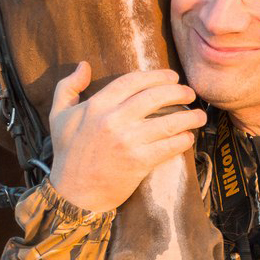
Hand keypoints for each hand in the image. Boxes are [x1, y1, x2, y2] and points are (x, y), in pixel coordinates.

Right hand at [48, 62, 207, 212]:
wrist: (73, 194)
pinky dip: (183, 140)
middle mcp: (113, 120)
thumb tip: (83, 65)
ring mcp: (127, 141)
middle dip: (178, 92)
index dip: (156, 76)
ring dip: (189, 117)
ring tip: (200, 115)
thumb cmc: (67, 154)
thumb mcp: (58, 116)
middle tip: (190, 93)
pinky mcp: (138, 162)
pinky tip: (189, 137)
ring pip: (167, 122)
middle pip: (155, 97)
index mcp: (96, 105)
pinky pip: (168, 146)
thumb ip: (67, 87)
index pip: (132, 81)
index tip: (172, 77)